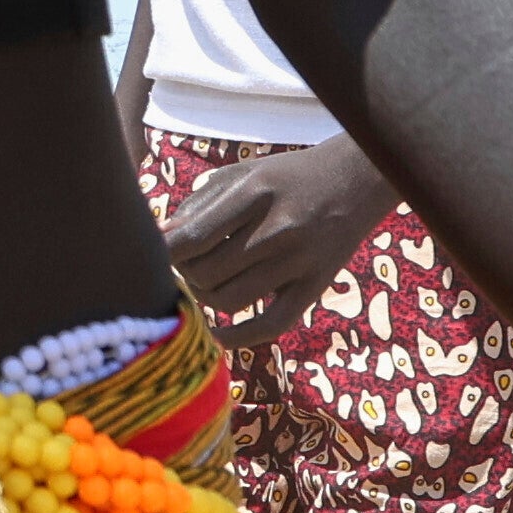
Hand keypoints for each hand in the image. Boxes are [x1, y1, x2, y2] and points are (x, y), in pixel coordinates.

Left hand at [153, 139, 397, 348]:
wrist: (356, 180)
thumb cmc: (287, 176)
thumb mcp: (242, 175)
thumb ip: (199, 204)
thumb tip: (160, 239)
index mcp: (255, 193)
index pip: (193, 236)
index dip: (165, 251)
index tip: (156, 252)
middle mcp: (278, 228)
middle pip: (205, 273)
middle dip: (183, 272)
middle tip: (186, 264)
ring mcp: (299, 261)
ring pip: (228, 301)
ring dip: (203, 297)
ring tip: (203, 282)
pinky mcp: (315, 286)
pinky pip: (271, 325)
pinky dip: (237, 337)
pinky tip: (217, 334)